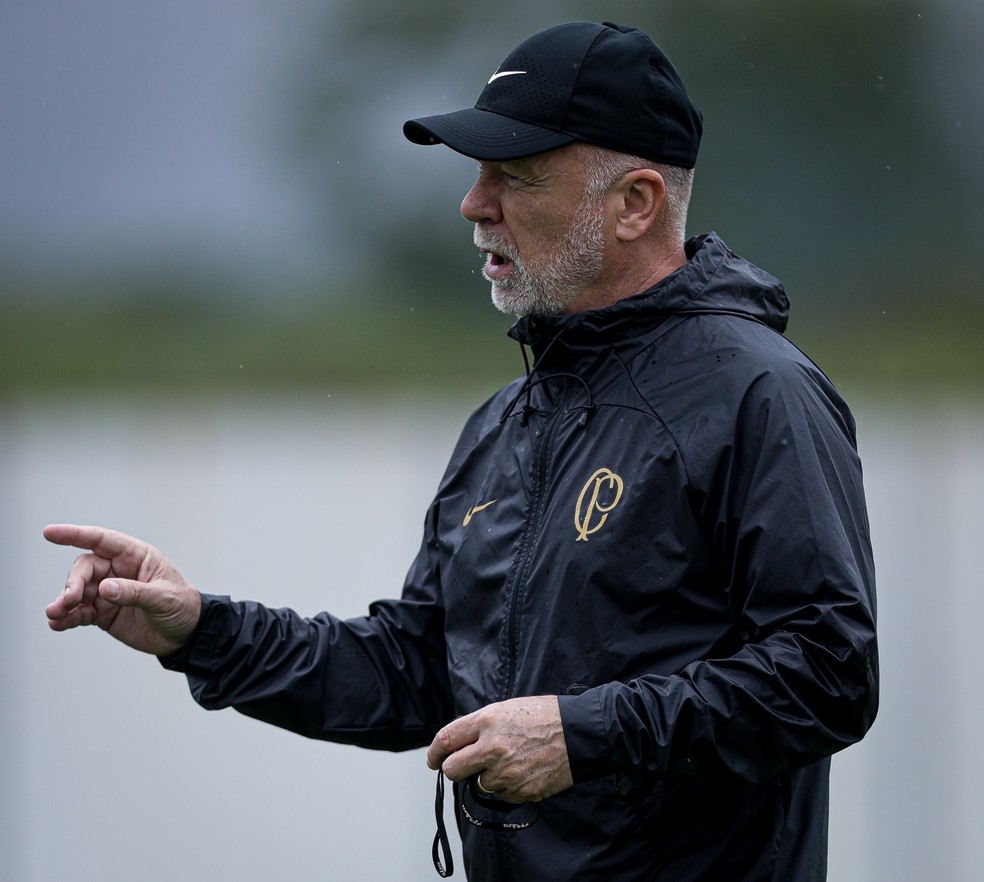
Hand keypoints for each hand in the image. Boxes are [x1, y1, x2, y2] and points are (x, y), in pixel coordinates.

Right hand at [44, 524, 201, 655]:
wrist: (187, 635)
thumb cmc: (182, 606)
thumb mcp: (164, 597)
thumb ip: (135, 592)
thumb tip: (104, 588)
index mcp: (136, 556)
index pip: (102, 540)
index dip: (75, 535)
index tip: (50, 533)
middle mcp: (118, 570)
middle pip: (85, 568)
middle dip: (73, 581)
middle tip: (70, 599)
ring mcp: (109, 592)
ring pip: (78, 591)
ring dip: (64, 601)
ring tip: (54, 614)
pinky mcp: (103, 613)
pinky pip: (80, 613)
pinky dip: (68, 618)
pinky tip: (57, 624)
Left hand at [427, 695, 572, 803]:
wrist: (579, 733)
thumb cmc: (545, 716)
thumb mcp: (507, 709)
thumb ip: (481, 726)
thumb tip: (460, 744)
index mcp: (487, 721)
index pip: (445, 739)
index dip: (434, 752)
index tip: (432, 760)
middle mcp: (492, 748)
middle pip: (453, 770)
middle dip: (454, 770)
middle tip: (462, 768)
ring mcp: (506, 772)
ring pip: (479, 784)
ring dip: (488, 777)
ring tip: (511, 762)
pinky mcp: (520, 791)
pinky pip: (502, 795)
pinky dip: (508, 786)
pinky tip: (524, 770)